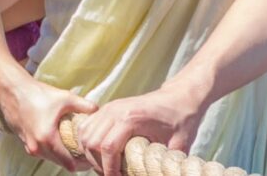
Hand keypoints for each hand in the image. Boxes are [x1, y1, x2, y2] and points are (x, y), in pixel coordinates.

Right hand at [0, 75, 98, 172]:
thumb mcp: (64, 98)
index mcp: (48, 139)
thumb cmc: (37, 93)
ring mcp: (28, 145)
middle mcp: (37, 147)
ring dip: (61, 155)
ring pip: (50, 158)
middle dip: (74, 160)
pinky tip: (57, 139)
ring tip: (72, 146)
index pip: (70, 165)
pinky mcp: (23, 140)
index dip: (83, 164)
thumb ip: (84, 106)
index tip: (91, 157)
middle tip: (85, 152)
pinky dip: (50, 149)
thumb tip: (99, 110)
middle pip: (61, 164)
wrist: (10, 88)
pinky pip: (41, 151)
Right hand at [78, 83, 206, 175]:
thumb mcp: (178, 145)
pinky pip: (86, 127)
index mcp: (131, 118)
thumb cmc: (181, 121)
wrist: (178, 98)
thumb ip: (165, 163)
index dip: (109, 169)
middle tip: (111, 175)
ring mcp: (108, 108)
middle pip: (91, 142)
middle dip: (98, 163)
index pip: (108, 147)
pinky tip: (100, 153)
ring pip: (85, 134)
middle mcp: (114, 111)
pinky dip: (88, 142)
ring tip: (104, 166)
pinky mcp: (106, 109)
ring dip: (90, 153)